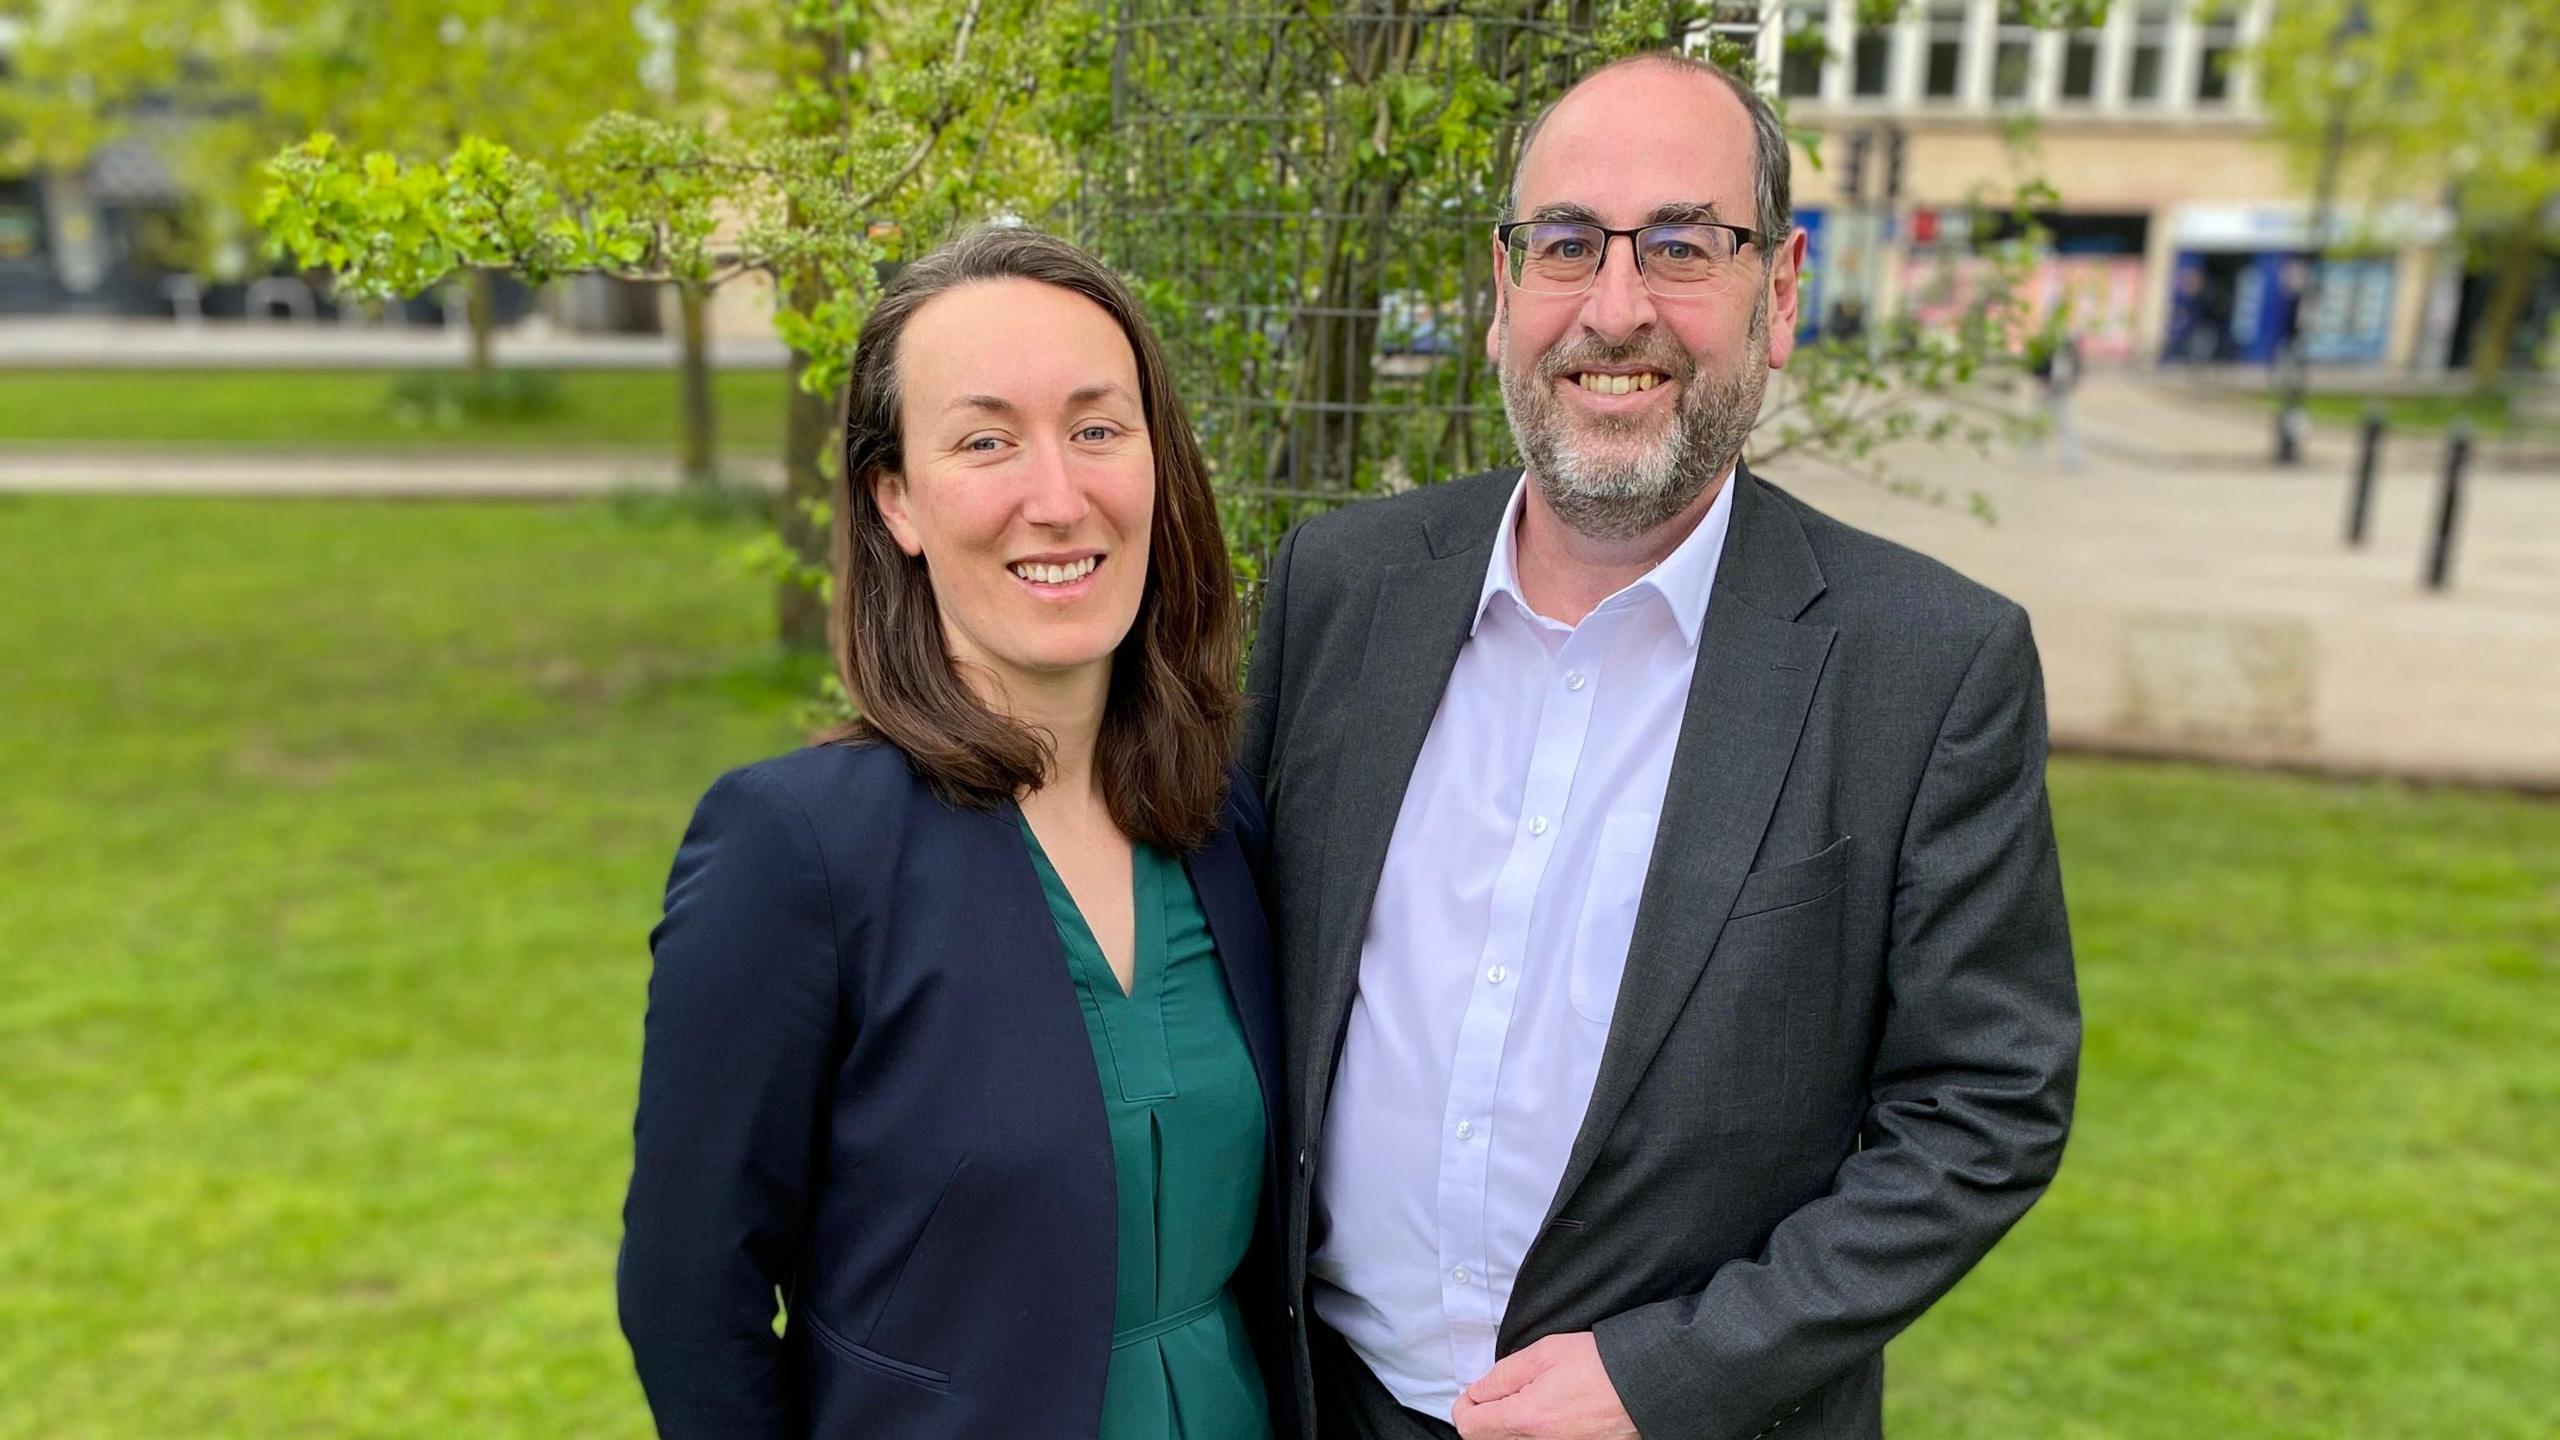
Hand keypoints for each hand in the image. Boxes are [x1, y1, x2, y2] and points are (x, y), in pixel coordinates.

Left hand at [1450, 1332, 1637, 1439]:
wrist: (1646, 1385)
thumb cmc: (1599, 1364)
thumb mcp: (1544, 1353)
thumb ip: (1503, 1375)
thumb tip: (1477, 1392)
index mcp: (1526, 1418)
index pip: (1470, 1426)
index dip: (1465, 1406)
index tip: (1475, 1394)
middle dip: (1485, 1418)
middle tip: (1499, 1394)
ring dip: (1509, 1426)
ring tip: (1529, 1400)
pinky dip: (1534, 1432)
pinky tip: (1549, 1413)